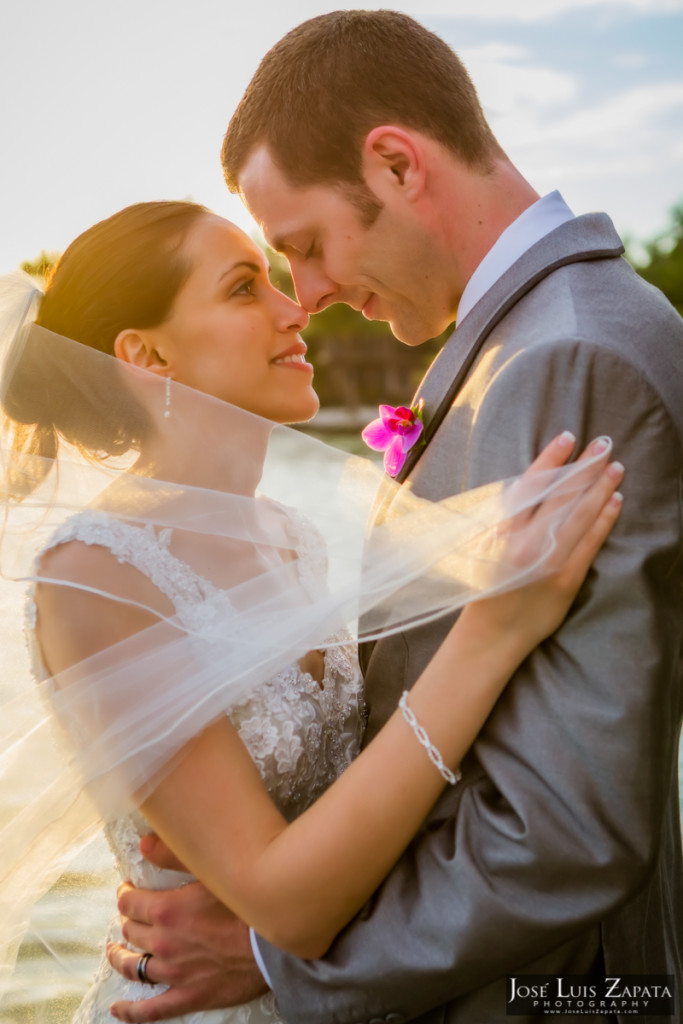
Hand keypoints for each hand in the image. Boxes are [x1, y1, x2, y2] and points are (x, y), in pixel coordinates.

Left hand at [107, 836, 267, 1022]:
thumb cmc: (248, 904)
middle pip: (131, 931)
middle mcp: (163, 943)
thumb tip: (145, 844)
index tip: (128, 890)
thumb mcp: (212, 871)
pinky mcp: (187, 996)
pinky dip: (131, 1011)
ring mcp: (173, 973)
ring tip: (116, 952)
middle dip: (128, 921)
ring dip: (121, 958)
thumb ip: (174, 856)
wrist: (275, 944)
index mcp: (167, 911)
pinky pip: (150, 1010)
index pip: (129, 903)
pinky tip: (119, 1007)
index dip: (126, 894)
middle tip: (132, 916)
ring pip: (133, 967)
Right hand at [460, 433, 623, 658]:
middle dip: (584, 467)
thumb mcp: (485, 551)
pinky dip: (604, 520)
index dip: (550, 460)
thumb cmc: (486, 592)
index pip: (531, 485)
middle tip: (603, 442)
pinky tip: (616, 500)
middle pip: (561, 495)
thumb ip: (505, 525)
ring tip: (615, 465)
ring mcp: (549, 560)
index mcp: (505, 532)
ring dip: (599, 487)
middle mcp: (527, 542)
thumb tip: (525, 496)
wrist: (491, 635)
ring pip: (579, 515)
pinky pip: (590, 543)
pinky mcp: (566, 579)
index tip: (567, 438)